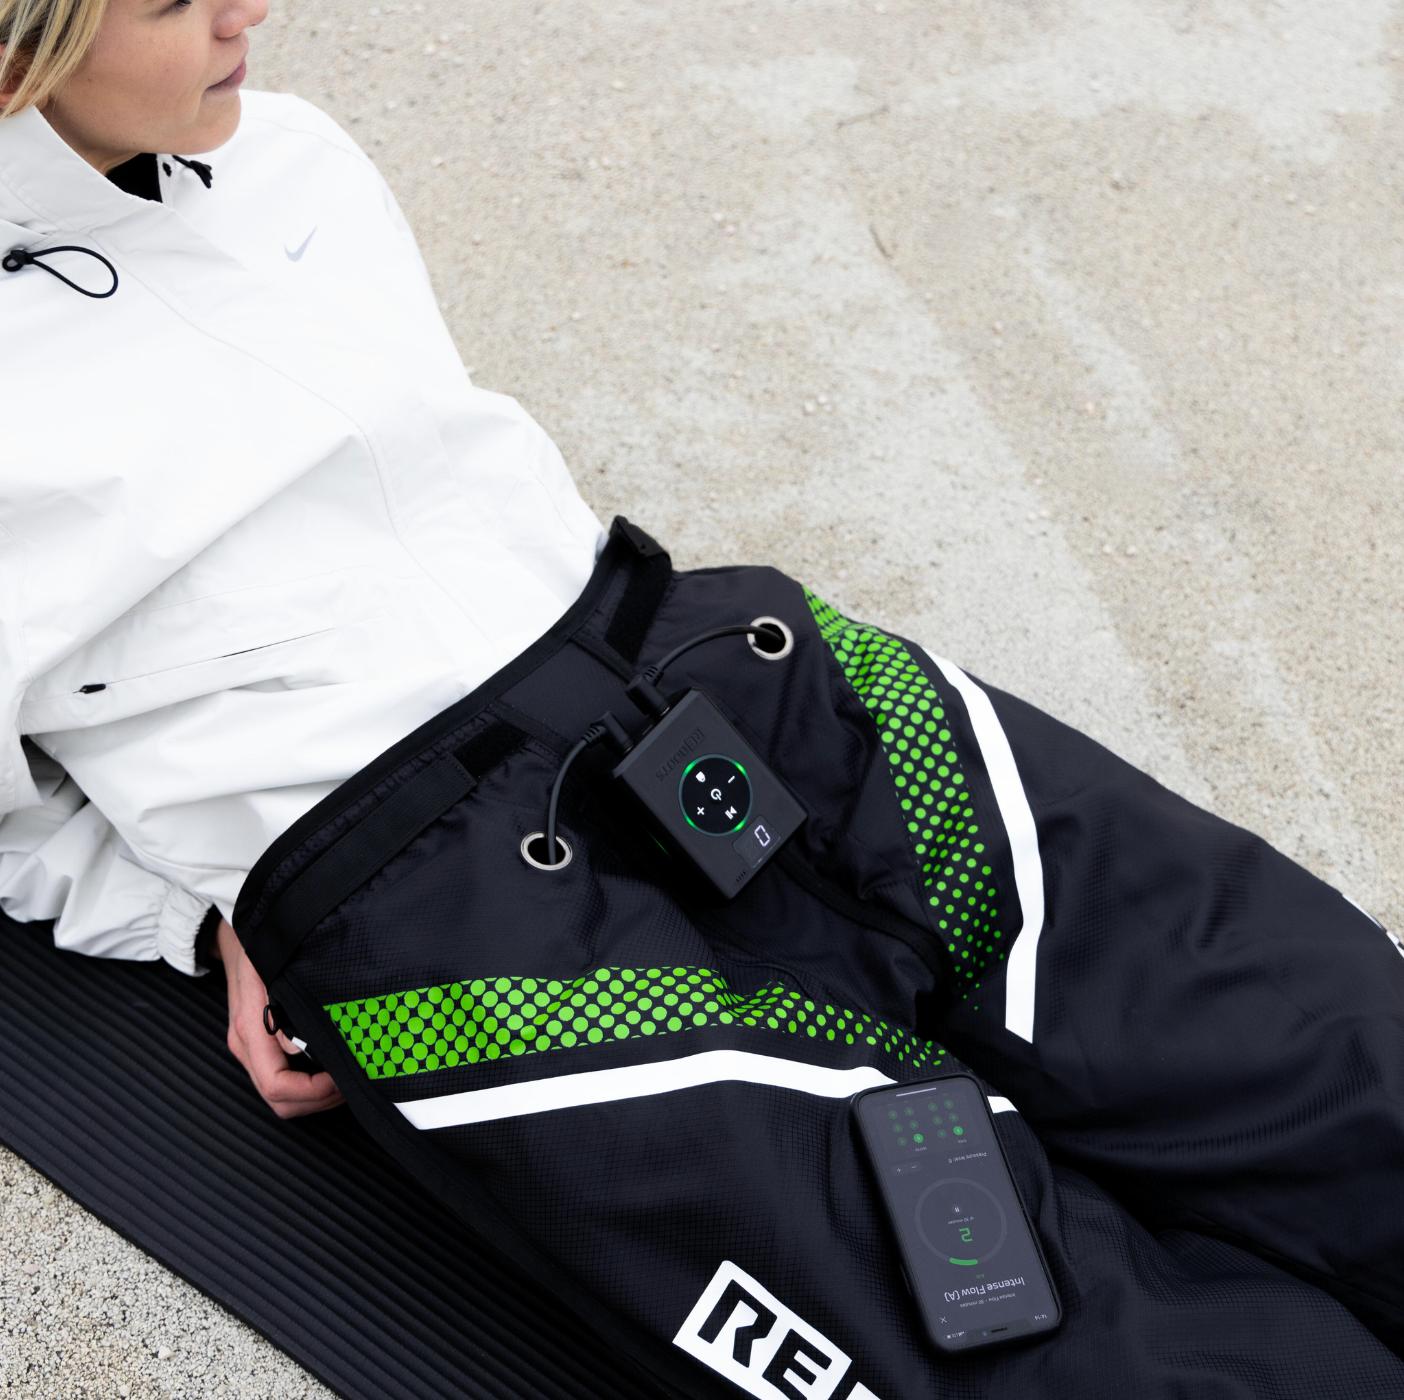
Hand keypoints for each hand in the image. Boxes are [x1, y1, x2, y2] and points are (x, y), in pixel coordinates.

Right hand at [214, 918, 345, 1117]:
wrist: (234, 936)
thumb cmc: (259, 947)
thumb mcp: (272, 968)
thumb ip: (282, 1008)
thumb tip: (294, 1050)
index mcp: (249, 1031)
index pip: (278, 1086)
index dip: (314, 1091)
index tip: (343, 1076)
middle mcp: (246, 1046)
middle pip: (280, 1101)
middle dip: (319, 1100)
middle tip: (352, 1081)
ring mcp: (250, 1048)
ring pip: (281, 1096)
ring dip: (316, 1095)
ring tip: (346, 1076)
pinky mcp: (258, 1045)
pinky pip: (282, 1078)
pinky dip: (309, 1083)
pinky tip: (332, 1065)